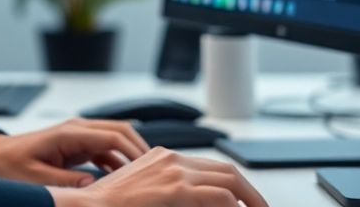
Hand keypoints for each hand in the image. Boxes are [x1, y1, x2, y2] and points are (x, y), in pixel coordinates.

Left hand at [0, 118, 149, 186]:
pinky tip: (124, 180)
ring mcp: (78, 135)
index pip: (113, 136)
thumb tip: (94, 186)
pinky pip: (105, 150)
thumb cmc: (9, 165)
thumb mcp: (36, 178)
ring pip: (116, 139)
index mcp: (69, 133)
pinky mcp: (77, 145)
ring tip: (144, 178)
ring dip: (130, 156)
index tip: (149, 170)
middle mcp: (77, 129)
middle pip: (121, 131)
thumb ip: (66, 181)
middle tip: (155, 172)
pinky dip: (118, 161)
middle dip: (140, 149)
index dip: (134, 152)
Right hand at [47, 147, 268, 206]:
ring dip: (250, 200)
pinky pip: (219, 197)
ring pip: (229, 180)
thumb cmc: (109, 206)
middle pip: (226, 170)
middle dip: (250, 192)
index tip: (246, 202)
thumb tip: (201, 203)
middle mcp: (171, 158)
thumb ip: (171, 194)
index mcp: (163, 157)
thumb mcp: (145, 194)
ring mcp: (174, 171)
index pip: (211, 168)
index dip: (235, 186)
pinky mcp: (175, 189)